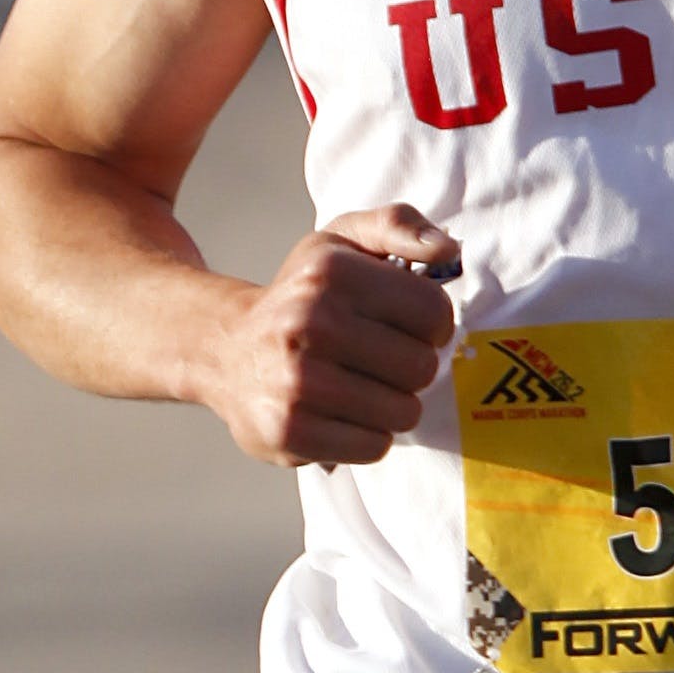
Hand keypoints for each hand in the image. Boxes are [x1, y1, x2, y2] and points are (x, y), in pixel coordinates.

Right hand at [205, 205, 462, 462]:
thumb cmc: (301, 297)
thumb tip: (448, 248)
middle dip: (409, 369)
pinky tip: (340, 414)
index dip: (431, 326)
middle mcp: (312, 322)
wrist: (225, 349)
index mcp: (332, 272)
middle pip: (422, 368)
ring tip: (359, 389)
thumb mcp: (341, 242)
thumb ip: (398, 225)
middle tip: (377, 362)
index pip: (434, 313)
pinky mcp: (290, 430)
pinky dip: (367, 436)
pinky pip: (375, 447)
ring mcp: (298, 381)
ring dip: (391, 406)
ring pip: (403, 412)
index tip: (404, 327)